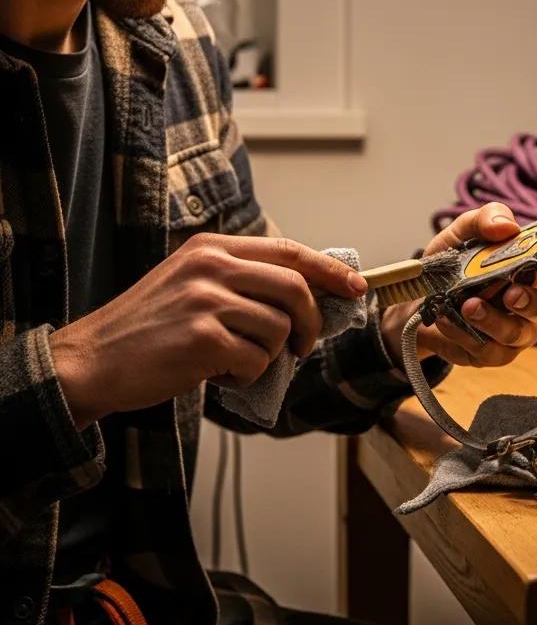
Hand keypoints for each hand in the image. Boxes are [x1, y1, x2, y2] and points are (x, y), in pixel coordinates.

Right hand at [49, 234, 366, 429]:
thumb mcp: (193, 284)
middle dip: (313, 323)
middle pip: (296, 287)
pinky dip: (247, 376)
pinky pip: (257, 360)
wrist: (91, 362)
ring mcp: (206, 299)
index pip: (289, 251)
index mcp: (212, 248)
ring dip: (270, 356)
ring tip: (236, 361)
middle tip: (304, 347)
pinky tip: (218, 374)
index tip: (357, 288)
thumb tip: (311, 295)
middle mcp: (211, 265)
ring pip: (280, 328)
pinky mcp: (202, 337)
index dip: (329, 271)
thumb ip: (243, 281)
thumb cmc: (148, 330)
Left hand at [380, 203, 536, 368]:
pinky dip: (466, 335)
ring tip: (468, 306)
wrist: (413, 299)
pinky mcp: (489, 353)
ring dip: (494, 321)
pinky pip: (489, 351)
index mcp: (530, 271)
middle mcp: (527, 303)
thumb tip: (507, 226)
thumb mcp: (461, 233)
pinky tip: (448, 320)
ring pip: (519, 334)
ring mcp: (511, 331)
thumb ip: (484, 220)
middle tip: (510, 293)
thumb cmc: (447, 266)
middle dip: (531, 302)